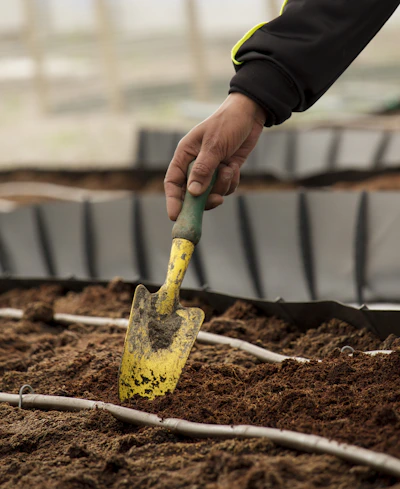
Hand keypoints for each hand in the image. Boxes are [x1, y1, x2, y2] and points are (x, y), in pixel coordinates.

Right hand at [164, 92, 266, 219]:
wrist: (250, 114)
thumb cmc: (227, 123)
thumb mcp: (214, 146)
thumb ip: (203, 170)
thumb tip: (192, 193)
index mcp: (185, 155)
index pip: (173, 182)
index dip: (173, 200)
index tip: (176, 215)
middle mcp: (195, 165)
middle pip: (191, 193)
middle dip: (204, 199)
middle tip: (217, 200)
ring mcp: (210, 170)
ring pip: (211, 193)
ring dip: (222, 186)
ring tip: (229, 169)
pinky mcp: (224, 172)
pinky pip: (225, 188)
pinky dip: (231, 182)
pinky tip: (235, 167)